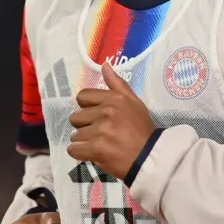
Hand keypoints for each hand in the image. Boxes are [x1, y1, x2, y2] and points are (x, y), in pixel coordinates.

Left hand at [67, 62, 157, 180]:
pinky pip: (73, 149)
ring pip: (75, 135)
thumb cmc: (142, 129)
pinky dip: (80, 153)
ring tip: (99, 145)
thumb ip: (117, 84)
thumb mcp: (134, 102)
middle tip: (99, 133)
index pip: (82, 96)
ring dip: (84, 142)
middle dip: (84, 126)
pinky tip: (92, 154)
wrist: (150, 157)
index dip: (87, 108)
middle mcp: (105, 112)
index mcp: (114, 99)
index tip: (96, 117)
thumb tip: (104, 65)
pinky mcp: (96, 149)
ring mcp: (100, 131)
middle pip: (76, 117)